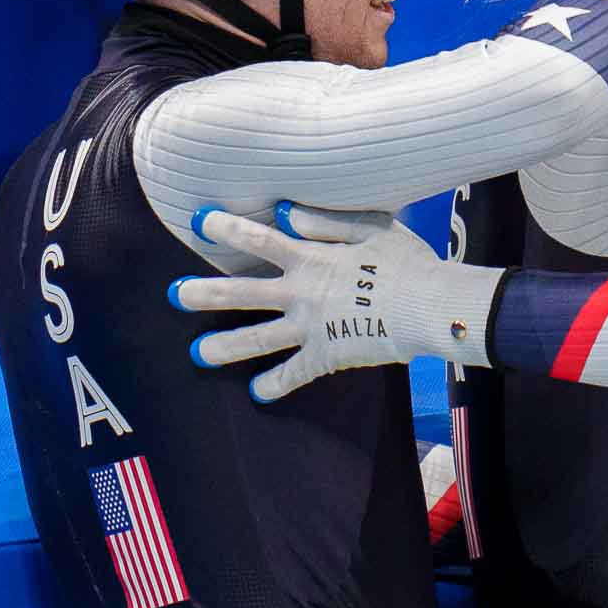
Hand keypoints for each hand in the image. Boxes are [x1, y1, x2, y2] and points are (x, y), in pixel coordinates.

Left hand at [169, 202, 500, 401]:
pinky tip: (256, 394)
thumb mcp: (375, 228)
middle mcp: (303, 294)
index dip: (229, 230)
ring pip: (258, 338)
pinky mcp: (328, 356)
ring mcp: (312, 328)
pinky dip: (275, 385)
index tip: (200, 221)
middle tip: (175, 295)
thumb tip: (285, 213)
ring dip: (225, 346)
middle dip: (206, 293)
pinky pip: (295, 373)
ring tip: (198, 353)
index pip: (261, 241)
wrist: (431, 306)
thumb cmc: (409, 262)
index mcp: (312, 259)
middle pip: (243, 292)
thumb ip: (327, 221)